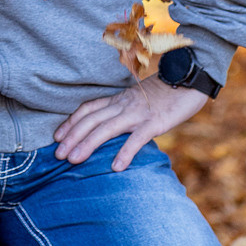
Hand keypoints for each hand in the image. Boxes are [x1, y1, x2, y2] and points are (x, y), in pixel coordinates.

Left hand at [53, 77, 209, 170]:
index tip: (57, 136)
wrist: (188, 79)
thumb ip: (124, 110)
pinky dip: (125, 152)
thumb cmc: (165, 92)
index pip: (88, 109)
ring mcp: (137, 113)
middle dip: (72, 138)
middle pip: (91, 121)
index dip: (70, 122)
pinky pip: (136, 138)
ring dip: (87, 145)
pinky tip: (116, 167)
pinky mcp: (154, 122)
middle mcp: (123, 105)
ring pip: (106, 129)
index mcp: (118, 99)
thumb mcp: (138, 98)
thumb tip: (112, 128)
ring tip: (73, 161)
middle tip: (57, 155)